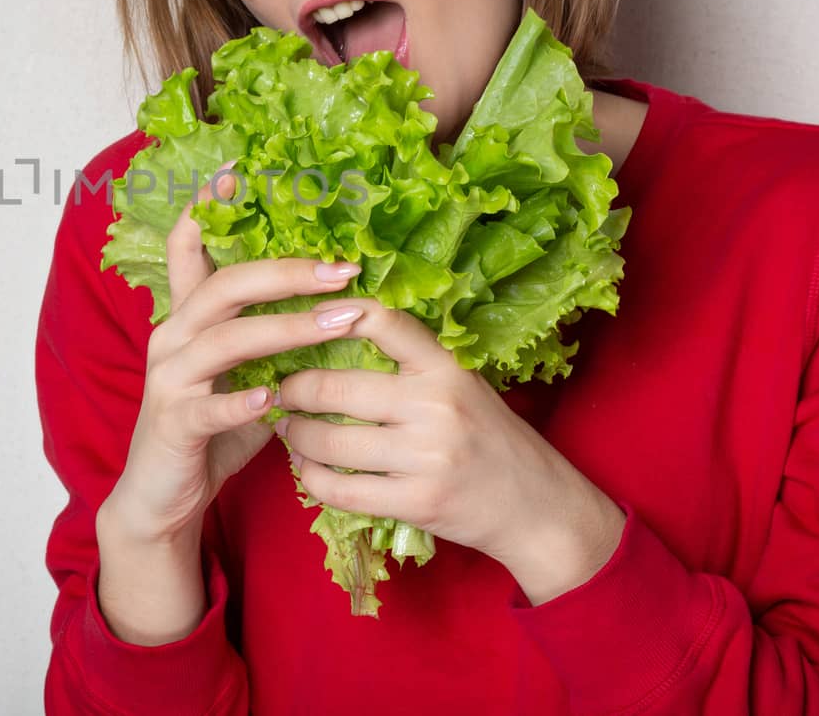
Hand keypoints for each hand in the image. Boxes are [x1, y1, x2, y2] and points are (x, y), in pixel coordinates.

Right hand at [99, 164, 366, 548]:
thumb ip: (273, 340)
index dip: (205, 207)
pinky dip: (244, 400)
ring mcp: (168, 379)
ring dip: (288, 328)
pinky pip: (210, 406)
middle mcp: (171, 337)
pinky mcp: (173, 423)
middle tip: (343, 269)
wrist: (161, 497)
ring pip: (228, 339)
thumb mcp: (244, 375)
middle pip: (226, 285)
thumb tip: (338, 304)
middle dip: (288, 272)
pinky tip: (277, 399)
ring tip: (339, 323)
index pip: (185, 248)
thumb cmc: (212, 432)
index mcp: (186, 318)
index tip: (236, 169)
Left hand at [276, 297, 625, 603]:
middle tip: (281, 391)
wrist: (537, 507)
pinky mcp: (416, 502)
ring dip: (295, 436)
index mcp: (446, 367)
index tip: (304, 317)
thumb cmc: (489, 437)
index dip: (335, 312)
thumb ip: (412, 362)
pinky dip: (311, 478)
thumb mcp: (462, 384)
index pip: (383, 321)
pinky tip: (307, 469)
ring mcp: (425, 457)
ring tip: (288, 430)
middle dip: (293, 390)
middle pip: (334, 388)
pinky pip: (339, 489)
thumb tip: (333, 329)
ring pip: (329, 441)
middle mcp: (435, 406)